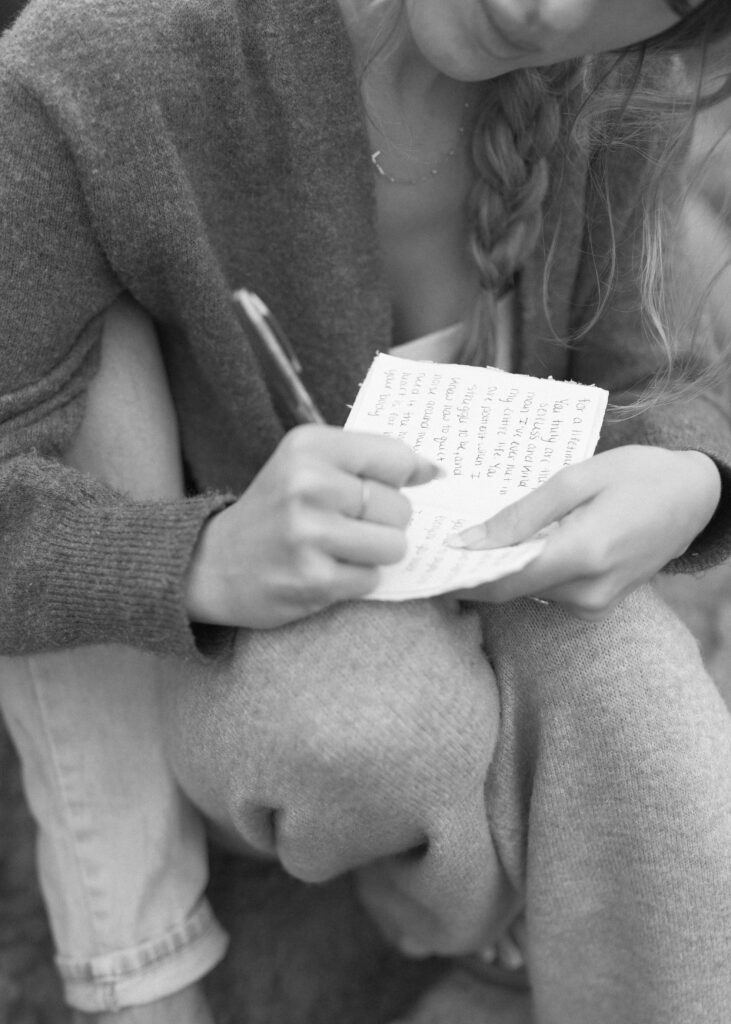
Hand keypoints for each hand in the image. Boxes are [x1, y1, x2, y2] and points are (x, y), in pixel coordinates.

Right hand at [185, 424, 439, 627]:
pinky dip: (358, 579)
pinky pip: (371, 579)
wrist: (214, 563)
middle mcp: (307, 485)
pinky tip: (327, 570)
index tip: (404, 485)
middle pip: (399, 507)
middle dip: (387, 521)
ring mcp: (309, 535)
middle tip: (353, 524)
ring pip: (393, 545)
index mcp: (309, 446)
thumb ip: (367, 460)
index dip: (409, 475)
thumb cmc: (277, 509)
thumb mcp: (308, 464)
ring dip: (377, 553)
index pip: (395, 456)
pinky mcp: (313, 579)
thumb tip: (436, 471)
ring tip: (344, 548)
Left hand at [450, 446, 720, 619]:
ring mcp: (596, 603)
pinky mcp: (599, 603)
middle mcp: (588, 590)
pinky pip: (548, 592)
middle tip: (437, 546)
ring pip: (527, 593)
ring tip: (469, 540)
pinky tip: (511, 547)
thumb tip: (469, 541)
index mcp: (582, 554)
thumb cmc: (638, 475)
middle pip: (510, 591)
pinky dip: (525, 572)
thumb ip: (521, 514)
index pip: (502, 583)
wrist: (696, 497)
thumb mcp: (576, 479)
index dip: (459, 579)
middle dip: (472, 572)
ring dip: (498, 571)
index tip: (427, 565)